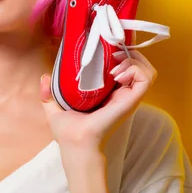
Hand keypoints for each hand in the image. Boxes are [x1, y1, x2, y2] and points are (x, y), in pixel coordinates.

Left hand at [40, 49, 156, 151]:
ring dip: (134, 61)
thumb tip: (44, 77)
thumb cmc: (68, 132)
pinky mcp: (130, 101)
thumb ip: (48, 93)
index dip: (120, 55)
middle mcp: (121, 94)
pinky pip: (146, 79)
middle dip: (129, 54)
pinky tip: (117, 74)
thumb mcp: (54, 108)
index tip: (106, 49)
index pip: (123, 70)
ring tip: (115, 66)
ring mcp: (127, 97)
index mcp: (108, 94)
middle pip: (140, 67)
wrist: (75, 143)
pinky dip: (135, 70)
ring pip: (148, 72)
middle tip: (113, 54)